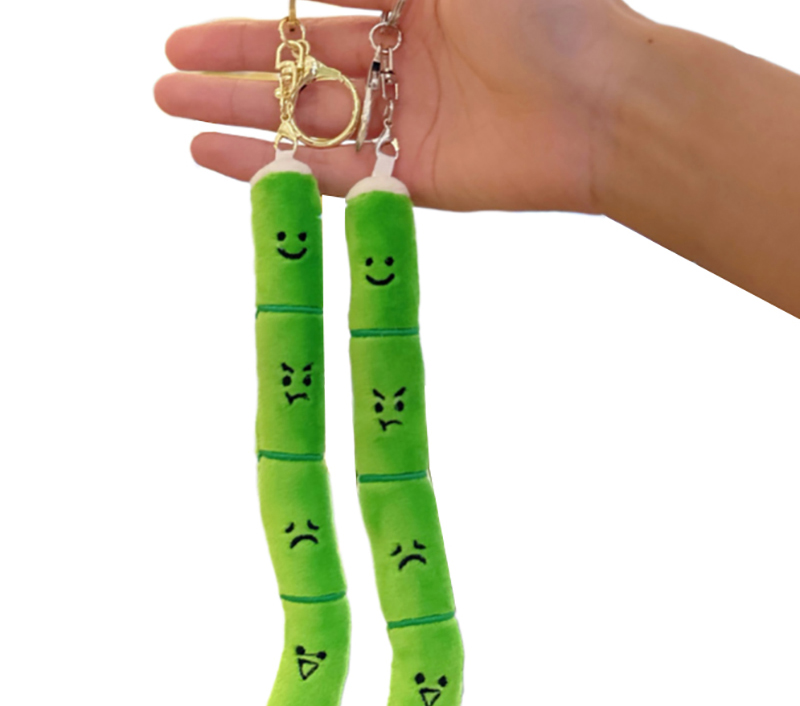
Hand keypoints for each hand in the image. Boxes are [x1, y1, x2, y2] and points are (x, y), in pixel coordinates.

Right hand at [155, 0, 649, 211]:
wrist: (602, 103)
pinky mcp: (409, 178)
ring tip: (169, 105)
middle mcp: (405, 60)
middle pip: (300, 62)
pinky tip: (212, 156)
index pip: (321, 0)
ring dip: (236, 113)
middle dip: (231, 62)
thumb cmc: (544, 10)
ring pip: (304, 119)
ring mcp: (404, 122)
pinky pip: (326, 174)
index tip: (201, 19)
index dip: (264, 9)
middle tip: (167, 67)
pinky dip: (271, 166)